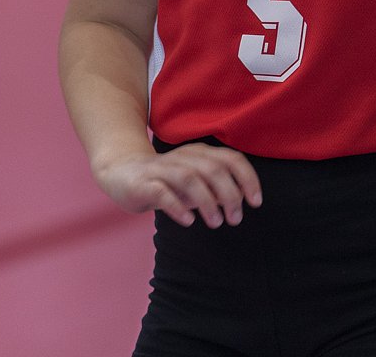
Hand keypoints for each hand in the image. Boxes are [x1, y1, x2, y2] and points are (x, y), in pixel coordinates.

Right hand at [93, 142, 261, 228]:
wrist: (120, 172)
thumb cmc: (165, 181)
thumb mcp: (195, 183)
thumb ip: (215, 189)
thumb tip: (239, 204)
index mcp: (199, 153)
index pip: (231, 159)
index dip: (247, 179)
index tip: (255, 202)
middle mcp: (182, 157)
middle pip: (213, 169)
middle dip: (230, 195)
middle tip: (234, 219)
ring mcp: (161, 169)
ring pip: (190, 178)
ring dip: (207, 202)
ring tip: (215, 222)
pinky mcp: (143, 183)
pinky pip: (162, 192)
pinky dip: (178, 206)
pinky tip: (188, 221)